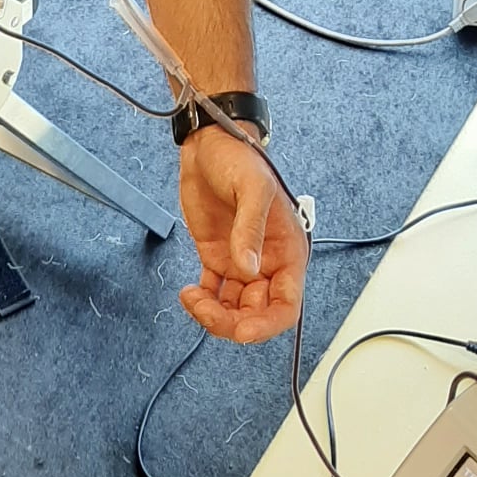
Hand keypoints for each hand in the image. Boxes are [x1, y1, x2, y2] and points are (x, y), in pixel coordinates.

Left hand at [178, 124, 307, 344]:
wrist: (208, 145)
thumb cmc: (240, 159)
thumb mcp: (252, 188)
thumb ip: (250, 229)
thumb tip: (248, 268)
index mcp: (287, 251)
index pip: (287, 304)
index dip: (268, 325)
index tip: (243, 331)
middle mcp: (267, 263)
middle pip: (258, 314)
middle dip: (234, 323)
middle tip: (207, 313)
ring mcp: (241, 263)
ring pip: (234, 310)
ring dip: (214, 315)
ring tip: (193, 299)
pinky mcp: (217, 258)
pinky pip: (213, 294)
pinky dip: (201, 302)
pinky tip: (189, 293)